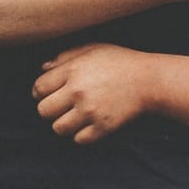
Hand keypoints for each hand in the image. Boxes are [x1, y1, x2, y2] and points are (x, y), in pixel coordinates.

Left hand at [33, 44, 155, 144]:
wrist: (149, 80)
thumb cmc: (120, 61)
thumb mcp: (92, 49)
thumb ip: (65, 56)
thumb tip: (43, 68)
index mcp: (73, 70)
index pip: (39, 88)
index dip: (40, 92)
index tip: (48, 93)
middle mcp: (78, 91)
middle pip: (43, 111)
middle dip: (49, 109)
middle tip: (61, 106)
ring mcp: (90, 111)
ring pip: (58, 128)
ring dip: (64, 124)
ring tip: (74, 117)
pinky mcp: (103, 127)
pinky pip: (79, 139)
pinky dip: (81, 134)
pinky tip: (88, 124)